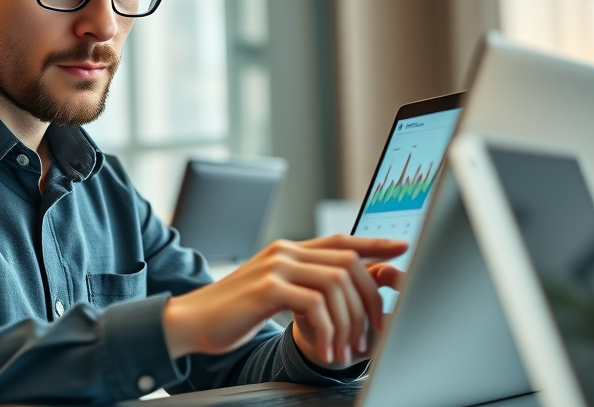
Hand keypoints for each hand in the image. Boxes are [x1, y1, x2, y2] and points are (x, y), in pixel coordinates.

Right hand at [162, 234, 407, 366]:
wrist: (191, 321)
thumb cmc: (232, 313)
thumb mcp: (272, 292)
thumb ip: (301, 285)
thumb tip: (338, 295)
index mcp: (289, 251)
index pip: (341, 241)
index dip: (374, 244)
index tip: (402, 249)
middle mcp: (285, 252)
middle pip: (347, 264)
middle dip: (369, 300)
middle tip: (374, 332)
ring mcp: (276, 267)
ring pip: (336, 284)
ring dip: (349, 321)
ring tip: (347, 350)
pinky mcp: (267, 288)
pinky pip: (314, 305)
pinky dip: (327, 332)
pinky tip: (325, 351)